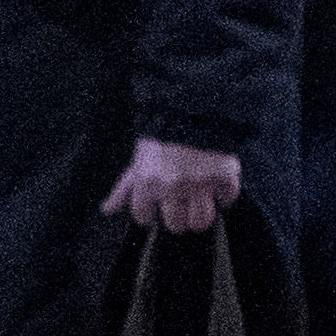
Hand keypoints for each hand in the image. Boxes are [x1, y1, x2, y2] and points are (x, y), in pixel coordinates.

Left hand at [110, 136, 243, 233]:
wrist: (194, 111)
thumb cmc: (163, 136)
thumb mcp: (139, 159)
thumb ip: (125, 188)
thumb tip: (108, 209)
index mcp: (148, 182)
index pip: (143, 216)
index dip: (149, 212)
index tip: (155, 207)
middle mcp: (174, 186)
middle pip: (176, 225)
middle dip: (177, 217)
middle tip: (180, 204)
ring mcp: (201, 184)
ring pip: (201, 222)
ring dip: (200, 215)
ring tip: (199, 203)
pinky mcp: (226, 178)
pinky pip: (227, 201)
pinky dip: (224, 197)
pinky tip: (216, 187)